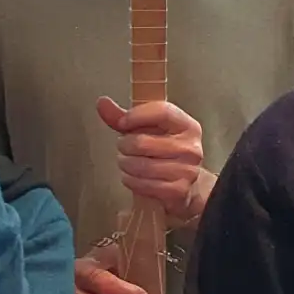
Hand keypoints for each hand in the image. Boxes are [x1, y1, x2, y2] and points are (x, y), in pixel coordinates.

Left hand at [96, 97, 209, 221]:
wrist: (184, 182)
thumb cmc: (163, 151)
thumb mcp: (148, 129)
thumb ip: (124, 116)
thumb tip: (102, 103)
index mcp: (187, 126)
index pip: (162, 112)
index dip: (136, 116)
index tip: (122, 123)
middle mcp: (190, 147)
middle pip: (143, 142)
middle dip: (124, 145)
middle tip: (123, 147)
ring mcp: (187, 170)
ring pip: (140, 165)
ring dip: (125, 164)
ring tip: (126, 161)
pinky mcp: (178, 191)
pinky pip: (143, 185)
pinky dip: (131, 181)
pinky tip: (132, 176)